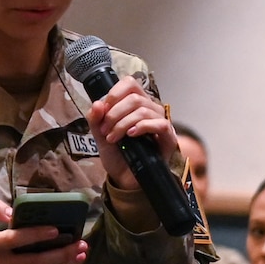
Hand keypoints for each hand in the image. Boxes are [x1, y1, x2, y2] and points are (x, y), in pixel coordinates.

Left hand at [87, 77, 175, 191]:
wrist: (125, 179)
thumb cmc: (117, 155)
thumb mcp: (100, 136)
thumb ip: (96, 120)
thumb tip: (97, 104)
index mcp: (136, 105)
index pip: (130, 84)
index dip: (114, 93)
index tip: (103, 110)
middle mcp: (151, 110)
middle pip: (134, 98)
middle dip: (114, 114)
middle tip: (104, 130)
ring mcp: (161, 123)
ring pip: (144, 110)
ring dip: (123, 124)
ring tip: (113, 138)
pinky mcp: (168, 138)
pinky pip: (160, 124)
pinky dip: (142, 127)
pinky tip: (131, 136)